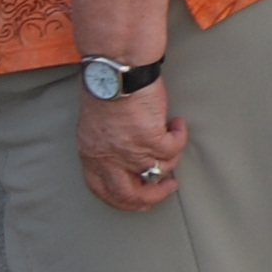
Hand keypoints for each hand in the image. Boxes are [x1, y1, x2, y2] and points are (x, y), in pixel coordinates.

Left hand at [75, 80, 189, 211]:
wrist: (116, 70)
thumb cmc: (107, 88)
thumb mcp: (97, 126)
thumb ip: (107, 146)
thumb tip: (128, 161)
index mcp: (92, 154)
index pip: (103, 190)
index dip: (123, 201)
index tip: (140, 201)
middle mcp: (109, 157)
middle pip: (130, 194)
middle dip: (152, 197)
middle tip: (167, 187)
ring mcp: (130, 150)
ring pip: (160, 170)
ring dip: (171, 158)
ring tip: (174, 138)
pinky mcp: (151, 138)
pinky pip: (174, 149)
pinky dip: (180, 137)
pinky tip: (178, 125)